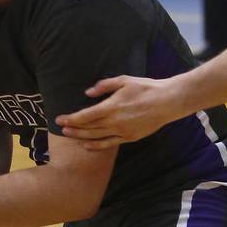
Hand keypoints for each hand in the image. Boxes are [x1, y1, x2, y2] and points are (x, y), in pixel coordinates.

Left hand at [57, 75, 179, 147]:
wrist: (167, 102)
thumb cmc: (146, 88)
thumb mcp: (124, 80)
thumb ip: (104, 86)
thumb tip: (88, 93)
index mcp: (112, 106)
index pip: (86, 115)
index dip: (71, 118)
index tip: (59, 119)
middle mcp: (115, 121)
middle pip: (88, 128)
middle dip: (73, 128)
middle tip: (60, 128)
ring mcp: (122, 131)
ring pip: (97, 137)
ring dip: (81, 136)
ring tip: (69, 135)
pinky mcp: (129, 137)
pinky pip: (109, 144)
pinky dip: (97, 145)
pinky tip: (87, 145)